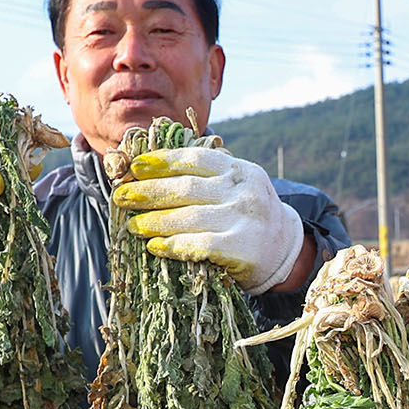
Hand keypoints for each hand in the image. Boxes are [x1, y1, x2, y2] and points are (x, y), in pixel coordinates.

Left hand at [110, 144, 308, 292]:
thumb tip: (147, 174)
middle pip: (186, 188)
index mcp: (238, 169)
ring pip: (189, 216)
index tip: (135, 167)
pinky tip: (155, 246)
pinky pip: (200, 244)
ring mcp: (244, 218)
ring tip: (132, 225)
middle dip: (149, 191)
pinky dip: (174, 245)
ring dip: (155, 221)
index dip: (161, 161)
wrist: (286, 249)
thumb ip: (204, 179)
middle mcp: (243, 190)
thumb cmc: (246, 216)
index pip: (194, 159)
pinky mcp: (242, 247)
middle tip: (121, 197)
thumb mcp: (235, 187)